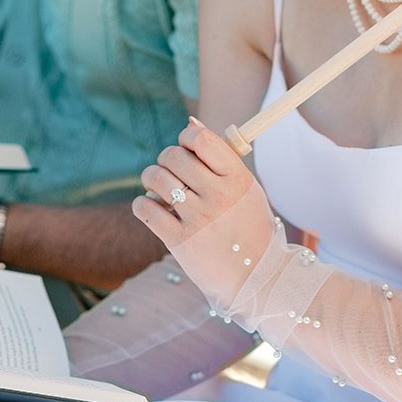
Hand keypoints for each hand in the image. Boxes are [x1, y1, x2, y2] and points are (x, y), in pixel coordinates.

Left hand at [131, 119, 276, 312]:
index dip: (186, 137)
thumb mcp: (245, 189)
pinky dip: (143, 205)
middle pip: (174, 156)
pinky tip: (152, 208)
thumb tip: (190, 122)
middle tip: (170, 169)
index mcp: (237, 178)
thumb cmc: (249, 228)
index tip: (185, 146)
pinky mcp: (180, 241)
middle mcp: (218, 196)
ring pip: (156, 178)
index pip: (201, 139)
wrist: (257, 279)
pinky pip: (145, 209)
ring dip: (151, 178)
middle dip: (166, 158)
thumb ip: (220, 157)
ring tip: (158, 188)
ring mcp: (198, 219)